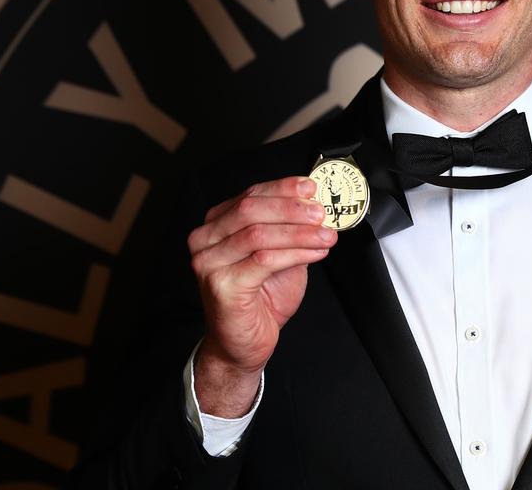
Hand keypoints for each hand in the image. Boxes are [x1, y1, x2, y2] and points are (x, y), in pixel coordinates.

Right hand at [187, 176, 336, 415]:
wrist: (243, 344)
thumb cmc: (260, 299)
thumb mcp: (279, 255)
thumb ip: (290, 230)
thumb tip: (316, 206)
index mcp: (217, 225)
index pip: (250, 195)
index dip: (283, 188)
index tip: (311, 188)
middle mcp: (205, 240)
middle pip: (251, 209)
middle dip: (292, 209)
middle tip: (322, 214)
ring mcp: (209, 262)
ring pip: (258, 234)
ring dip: (299, 232)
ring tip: (326, 236)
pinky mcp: (221, 284)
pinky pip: (263, 260)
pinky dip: (295, 253)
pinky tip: (316, 253)